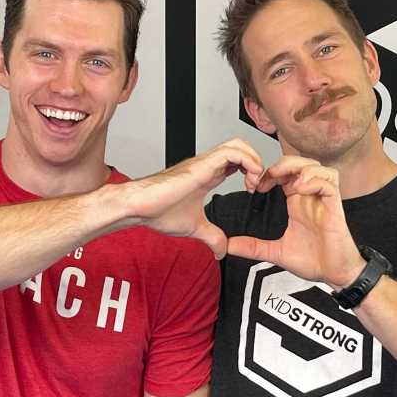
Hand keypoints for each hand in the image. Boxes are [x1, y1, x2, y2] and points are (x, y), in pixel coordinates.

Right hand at [123, 138, 263, 258]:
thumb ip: (211, 237)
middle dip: (256, 161)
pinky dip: (248, 162)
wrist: (140, 207)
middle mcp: (208, 165)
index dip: (251, 171)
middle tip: (257, 185)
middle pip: (241, 146)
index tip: (253, 190)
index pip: (237, 160)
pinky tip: (249, 179)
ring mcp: (205, 162)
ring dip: (254, 160)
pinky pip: (233, 152)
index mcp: (208, 175)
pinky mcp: (202, 165)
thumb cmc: (159, 211)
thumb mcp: (195, 228)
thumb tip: (220, 252)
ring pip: (239, 144)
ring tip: (254, 182)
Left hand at [228, 156, 364, 289]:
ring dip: (302, 168)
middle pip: (303, 164)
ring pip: (320, 168)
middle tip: (270, 174)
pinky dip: (316, 181)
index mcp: (298, 203)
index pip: (287, 174)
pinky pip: (330, 186)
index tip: (257, 185)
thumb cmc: (314, 261)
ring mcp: (325, 203)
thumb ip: (254, 246)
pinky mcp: (336, 210)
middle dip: (285, 163)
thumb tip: (229, 246)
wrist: (335, 276)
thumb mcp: (276, 252)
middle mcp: (312, 199)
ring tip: (288, 180)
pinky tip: (302, 188)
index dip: (271, 172)